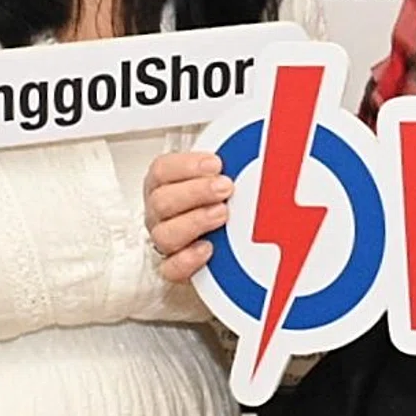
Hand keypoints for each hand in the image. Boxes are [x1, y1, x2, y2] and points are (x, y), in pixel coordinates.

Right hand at [143, 151, 232, 282]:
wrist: (226, 240)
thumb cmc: (220, 198)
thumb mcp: (221, 172)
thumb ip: (230, 159)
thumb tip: (254, 146)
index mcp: (165, 184)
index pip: (161, 170)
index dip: (186, 166)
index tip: (215, 164)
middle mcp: (161, 213)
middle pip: (161, 201)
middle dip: (196, 192)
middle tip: (225, 187)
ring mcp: (167, 240)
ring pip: (164, 235)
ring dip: (195, 221)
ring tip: (222, 214)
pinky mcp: (176, 267)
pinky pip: (171, 269)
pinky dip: (188, 259)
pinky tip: (208, 248)